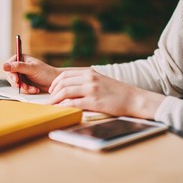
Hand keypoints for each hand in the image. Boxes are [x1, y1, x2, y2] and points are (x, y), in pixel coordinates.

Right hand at [3, 54, 60, 92]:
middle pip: (11, 76)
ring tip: (33, 88)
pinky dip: (28, 90)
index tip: (16, 80)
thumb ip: (18, 67)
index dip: (11, 74)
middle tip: (26, 86)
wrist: (55, 82)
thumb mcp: (32, 69)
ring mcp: (21, 76)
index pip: (9, 66)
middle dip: (19, 83)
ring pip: (15, 84)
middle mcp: (19, 67)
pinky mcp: (24, 83)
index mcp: (20, 59)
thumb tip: (4, 65)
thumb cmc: (46, 73)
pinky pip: (21, 89)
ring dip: (24, 88)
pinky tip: (35, 89)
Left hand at [48, 69, 164, 118]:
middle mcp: (89, 78)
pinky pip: (73, 103)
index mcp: (90, 72)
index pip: (65, 75)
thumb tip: (72, 88)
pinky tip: (60, 110)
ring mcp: (92, 89)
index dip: (55, 83)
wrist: (134, 99)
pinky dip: (64, 106)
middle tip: (48, 100)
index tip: (51, 91)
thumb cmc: (118, 92)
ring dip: (55, 100)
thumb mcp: (101, 80)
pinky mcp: (94, 101)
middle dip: (52, 92)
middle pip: (62, 83)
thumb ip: (87, 81)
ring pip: (65, 92)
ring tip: (51, 106)